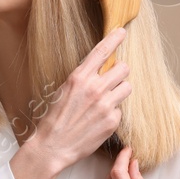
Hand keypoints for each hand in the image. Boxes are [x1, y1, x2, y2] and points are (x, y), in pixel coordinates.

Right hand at [27, 27, 130, 170]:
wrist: (52, 146)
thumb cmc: (54, 119)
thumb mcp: (64, 91)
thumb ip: (83, 79)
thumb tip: (99, 71)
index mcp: (79, 77)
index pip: (102, 51)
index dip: (114, 39)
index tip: (122, 32)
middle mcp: (95, 88)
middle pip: (124, 68)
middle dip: (120, 72)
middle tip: (113, 80)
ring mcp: (105, 105)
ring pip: (127, 88)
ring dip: (119, 92)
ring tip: (106, 101)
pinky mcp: (112, 121)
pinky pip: (121, 110)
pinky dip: (113, 114)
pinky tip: (99, 120)